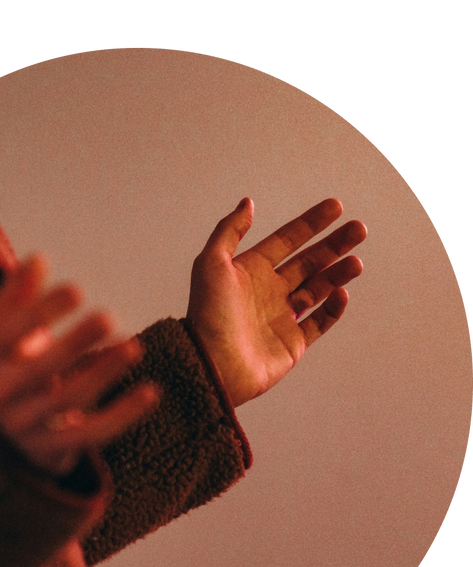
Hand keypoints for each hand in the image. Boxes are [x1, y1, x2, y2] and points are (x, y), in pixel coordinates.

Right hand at [0, 255, 159, 477]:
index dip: (40, 312)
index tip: (77, 290)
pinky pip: (91, 433)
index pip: (8, 334)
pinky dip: (122, 415)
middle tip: (107, 317)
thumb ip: (19, 294)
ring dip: (100, 373)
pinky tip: (150, 392)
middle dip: (72, 344)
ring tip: (134, 347)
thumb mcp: (6, 330)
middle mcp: (1, 393)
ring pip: (65, 401)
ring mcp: (24, 425)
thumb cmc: (12, 364)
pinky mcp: (51, 449)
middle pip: (36, 371)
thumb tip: (38, 260)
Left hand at [188, 198, 364, 407]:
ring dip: (338, 273)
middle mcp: (267, 291)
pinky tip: (341, 292)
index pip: (287, 240)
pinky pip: (319, 321)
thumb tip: (248, 202)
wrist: (211, 363)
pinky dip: (333, 307)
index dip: (310, 223)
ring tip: (356, 262)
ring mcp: (281, 316)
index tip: (336, 206)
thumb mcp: (211, 264)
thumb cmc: (207, 313)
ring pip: (319, 288)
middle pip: (309, 261)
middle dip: (334, 245)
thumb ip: (229, 231)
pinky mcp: (292, 342)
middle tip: (359, 229)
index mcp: (249, 271)